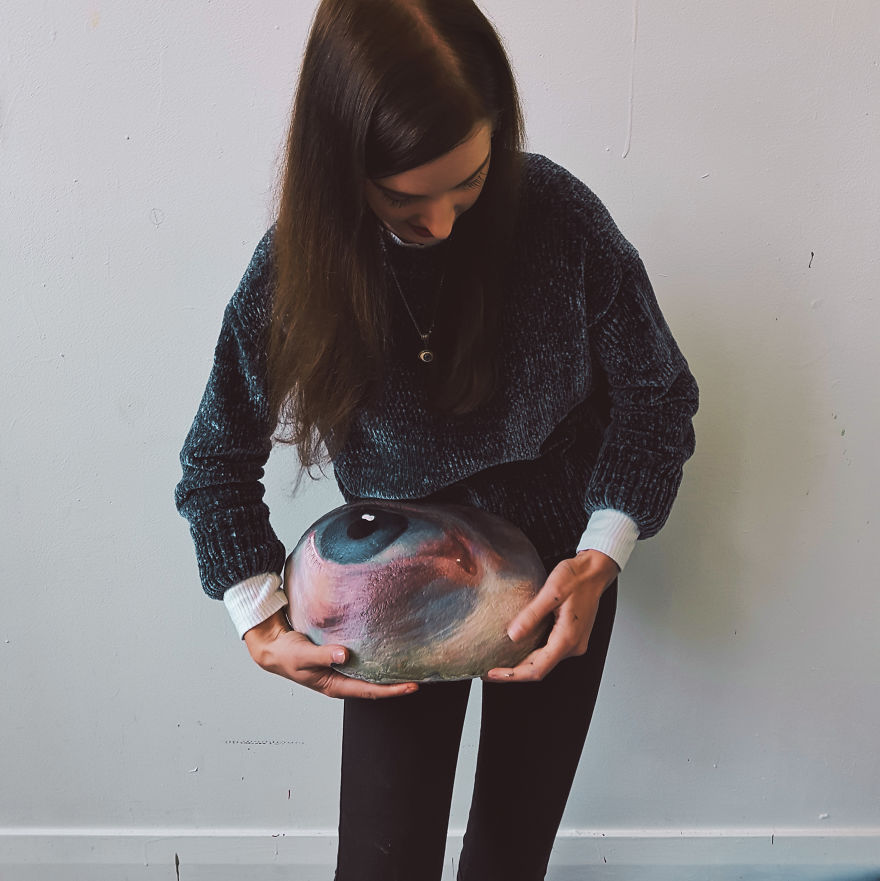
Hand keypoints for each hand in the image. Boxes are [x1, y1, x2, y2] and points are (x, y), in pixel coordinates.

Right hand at [243, 609, 419, 698]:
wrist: (273, 647)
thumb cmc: (286, 654)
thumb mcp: (303, 655)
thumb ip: (323, 655)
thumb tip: (344, 654)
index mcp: (333, 686)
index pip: (368, 691)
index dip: (391, 690)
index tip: (411, 686)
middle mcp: (339, 681)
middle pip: (373, 686)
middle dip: (395, 684)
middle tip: (419, 676)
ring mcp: (339, 671)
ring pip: (368, 675)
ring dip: (386, 673)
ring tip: (408, 666)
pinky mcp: (338, 660)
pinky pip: (362, 663)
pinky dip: (375, 660)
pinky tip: (385, 652)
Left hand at [485, 549, 618, 682]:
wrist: (595, 571)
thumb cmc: (577, 578)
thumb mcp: (551, 593)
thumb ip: (531, 615)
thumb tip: (513, 635)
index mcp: (568, 638)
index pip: (537, 669)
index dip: (513, 675)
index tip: (493, 673)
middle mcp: (573, 646)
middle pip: (540, 669)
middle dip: (514, 672)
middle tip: (490, 670)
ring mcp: (574, 643)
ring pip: (544, 661)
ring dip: (522, 664)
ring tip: (500, 662)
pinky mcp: (572, 637)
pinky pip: (550, 652)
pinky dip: (532, 654)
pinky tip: (519, 649)